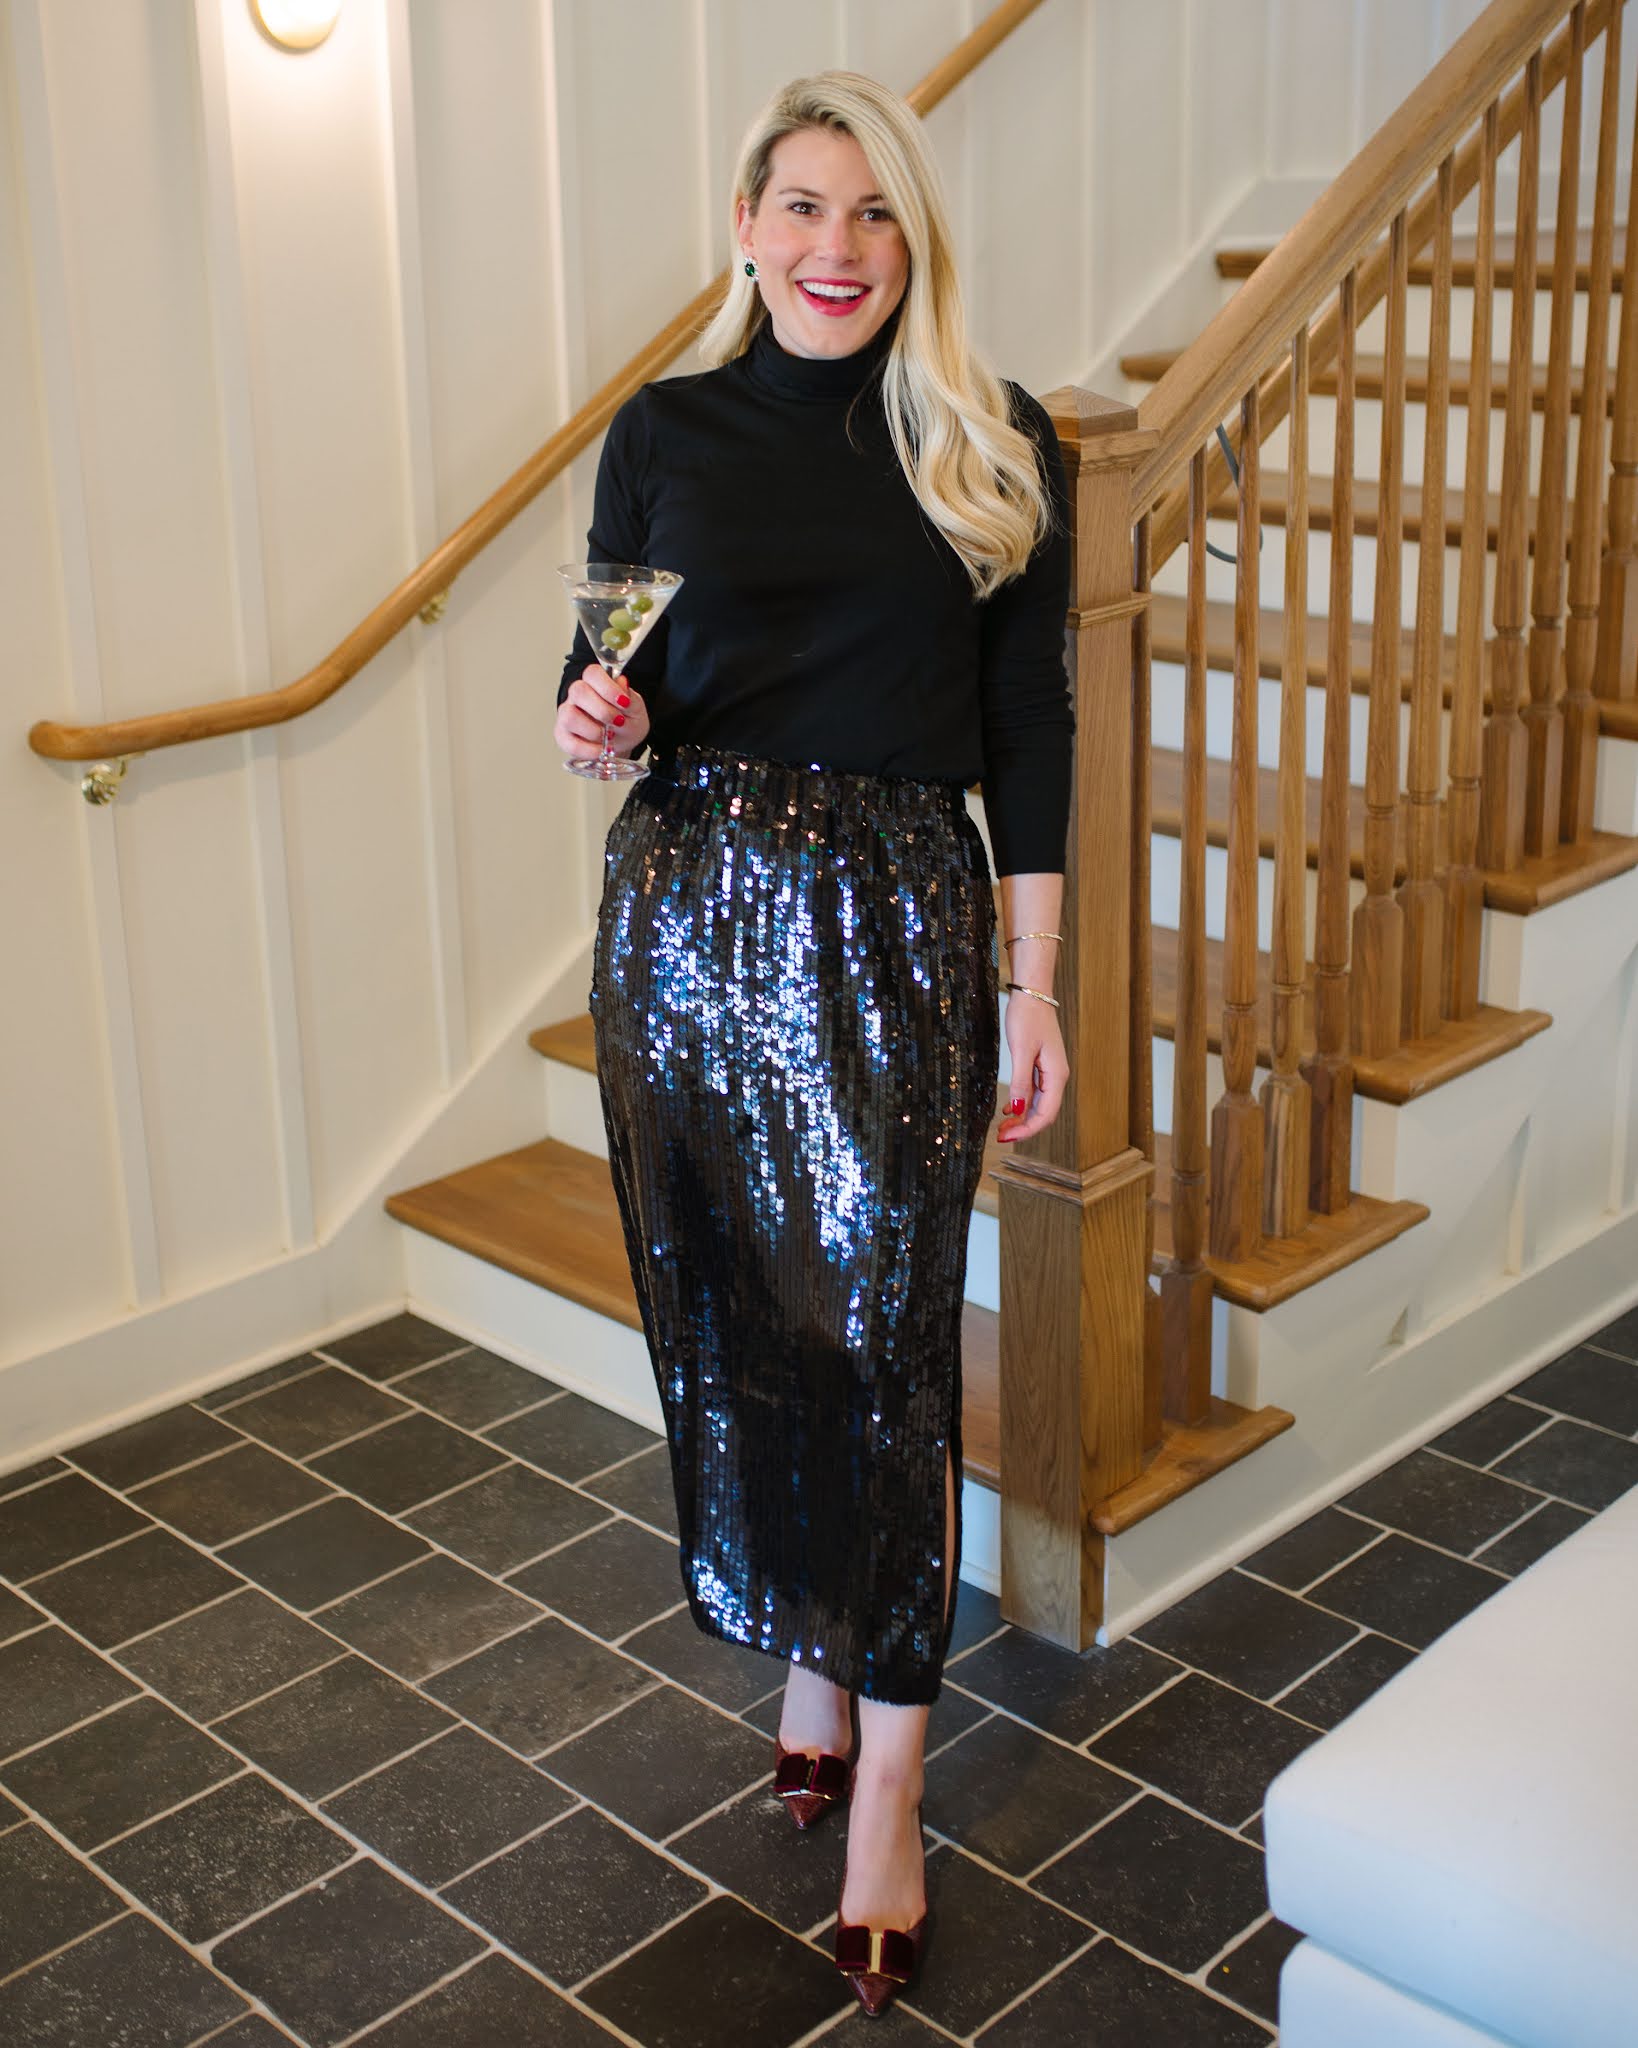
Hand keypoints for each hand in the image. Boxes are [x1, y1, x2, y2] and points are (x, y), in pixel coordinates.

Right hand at [554, 663, 649, 760]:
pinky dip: (589, 749)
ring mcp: (567, 715)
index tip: (623, 701)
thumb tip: (622, 682)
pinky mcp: (563, 736)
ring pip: (569, 716)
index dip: (607, 686)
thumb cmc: (626, 721)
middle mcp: (577, 696)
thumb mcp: (636, 710)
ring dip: (593, 730)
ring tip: (608, 737)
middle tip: (618, 722)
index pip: (592, 673)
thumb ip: (630, 698)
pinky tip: (601, 750)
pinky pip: (570, 743)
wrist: (623, 742)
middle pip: (578, 691)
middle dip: (602, 710)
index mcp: (594, 683)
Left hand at [996, 994, 1067, 1143]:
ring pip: (1039, 1104)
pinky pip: (1035, 1092)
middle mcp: (1057, 1076)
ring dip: (1022, 1117)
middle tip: (1001, 1135)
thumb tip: (1019, 1109)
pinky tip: (1009, 1109)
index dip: (1027, 1130)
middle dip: (1024, 1127)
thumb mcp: (1021, 1050)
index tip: (1007, 1137)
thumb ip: (1021, 1081)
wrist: (1032, 993)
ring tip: (1003, 1126)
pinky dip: (1022, 1103)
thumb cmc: (1028, 1017)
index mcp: (1056, 1075)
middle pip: (1044, 1113)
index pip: (1045, 1115)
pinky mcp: (1042, 1065)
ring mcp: (1050, 1071)